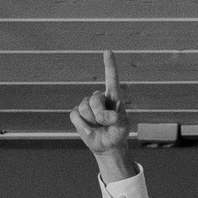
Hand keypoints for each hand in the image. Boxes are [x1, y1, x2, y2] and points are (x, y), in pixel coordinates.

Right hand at [67, 51, 136, 180]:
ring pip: (84, 108)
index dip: (109, 65)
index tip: (108, 51)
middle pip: (94, 99)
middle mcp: (99, 98)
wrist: (107, 146)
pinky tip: (89, 130)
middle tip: (105, 123)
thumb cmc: (118, 133)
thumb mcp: (123, 127)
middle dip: (99, 113)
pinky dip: (82, 126)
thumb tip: (101, 116)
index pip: (111, 78)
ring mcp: (87, 105)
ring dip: (91, 121)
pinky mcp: (77, 114)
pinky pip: (75, 116)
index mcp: (113, 97)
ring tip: (98, 127)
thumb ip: (116, 119)